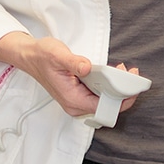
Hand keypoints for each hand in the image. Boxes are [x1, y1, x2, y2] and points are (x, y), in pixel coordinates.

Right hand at [0, 32, 141, 117]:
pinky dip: (110, 85)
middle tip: (131, 73)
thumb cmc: (42, 56)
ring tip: (123, 71)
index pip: (103, 108)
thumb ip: (74, 63)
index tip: (133, 86)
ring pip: (105, 101)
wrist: (30, 56)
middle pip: (107, 107)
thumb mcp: (58, 56)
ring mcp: (78, 100)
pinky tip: (114, 72)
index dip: (122, 99)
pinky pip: (99, 94)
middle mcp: (76, 104)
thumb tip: (87, 68)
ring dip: (118, 88)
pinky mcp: (80, 94)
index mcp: (72, 100)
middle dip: (123, 92)